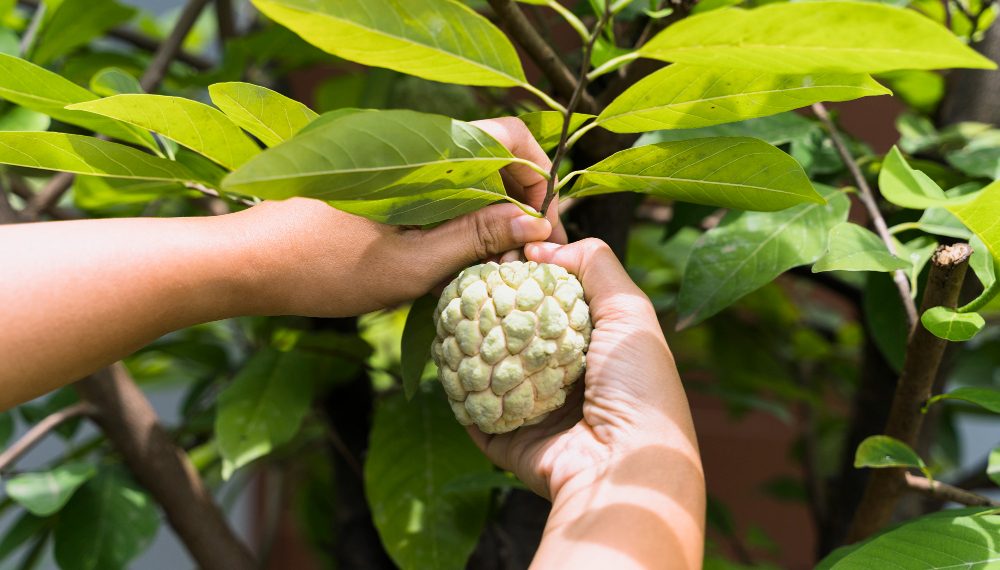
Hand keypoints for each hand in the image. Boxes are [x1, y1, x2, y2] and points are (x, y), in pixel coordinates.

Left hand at [233, 117, 565, 317]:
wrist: (244, 263)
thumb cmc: (319, 268)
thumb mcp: (409, 266)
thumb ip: (475, 238)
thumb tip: (533, 223)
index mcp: (421, 152)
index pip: (508, 136)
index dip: (536, 179)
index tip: (538, 229)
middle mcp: (409, 141)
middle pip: (492, 152)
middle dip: (517, 200)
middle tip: (520, 255)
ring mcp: (392, 157)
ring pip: (465, 170)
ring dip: (488, 208)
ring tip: (490, 260)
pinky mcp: (378, 176)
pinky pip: (437, 182)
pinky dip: (458, 211)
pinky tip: (453, 252)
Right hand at [467, 239, 704, 569]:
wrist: (622, 467)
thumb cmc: (637, 385)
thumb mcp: (630, 311)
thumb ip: (595, 265)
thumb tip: (543, 248)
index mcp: (598, 345)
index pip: (555, 299)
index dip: (530, 271)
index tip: (503, 246)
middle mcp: (566, 376)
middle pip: (518, 330)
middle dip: (492, 303)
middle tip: (464, 274)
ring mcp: (535, 409)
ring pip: (491, 367)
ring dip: (468, 342)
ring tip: (443, 307)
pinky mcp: (508, 438)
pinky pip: (474, 408)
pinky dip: (457, 386)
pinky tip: (439, 355)